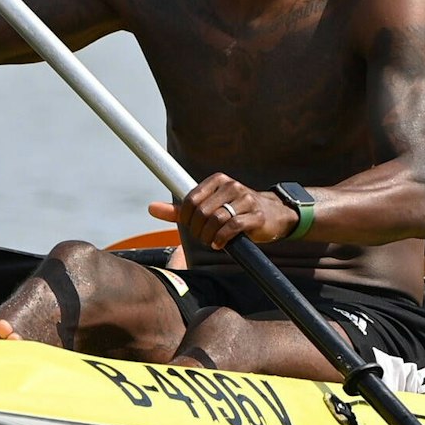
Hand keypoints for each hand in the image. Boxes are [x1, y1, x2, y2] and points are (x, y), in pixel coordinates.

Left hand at [150, 175, 294, 252]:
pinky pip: (233, 226)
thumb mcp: (209, 206)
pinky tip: (220, 244)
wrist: (274, 215)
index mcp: (218, 180)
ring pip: (216, 219)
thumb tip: (151, 208)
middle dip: (198, 230)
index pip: (191, 199)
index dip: (187, 218)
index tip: (192, 227)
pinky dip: (222, 238)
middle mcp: (232, 186)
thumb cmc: (236, 210)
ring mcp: (246, 199)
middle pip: (202, 211)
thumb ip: (180, 209)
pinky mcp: (256, 215)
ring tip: (211, 241)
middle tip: (202, 238)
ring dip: (209, 236)